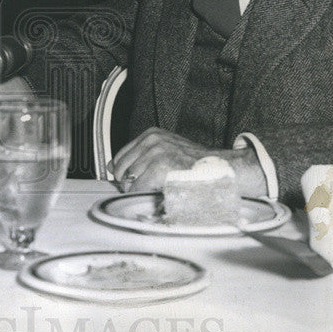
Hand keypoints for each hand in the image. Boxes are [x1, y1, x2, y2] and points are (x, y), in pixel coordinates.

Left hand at [111, 127, 263, 194]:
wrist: (220, 169)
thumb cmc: (196, 164)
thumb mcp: (167, 151)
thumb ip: (141, 157)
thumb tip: (112, 166)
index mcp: (152, 135)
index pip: (120, 155)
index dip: (123, 172)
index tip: (130, 181)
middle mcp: (151, 141)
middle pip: (121, 168)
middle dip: (127, 183)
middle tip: (146, 190)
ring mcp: (155, 153)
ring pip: (128, 180)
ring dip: (138, 190)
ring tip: (157, 191)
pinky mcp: (159, 167)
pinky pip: (137, 188)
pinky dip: (144, 196)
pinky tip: (159, 194)